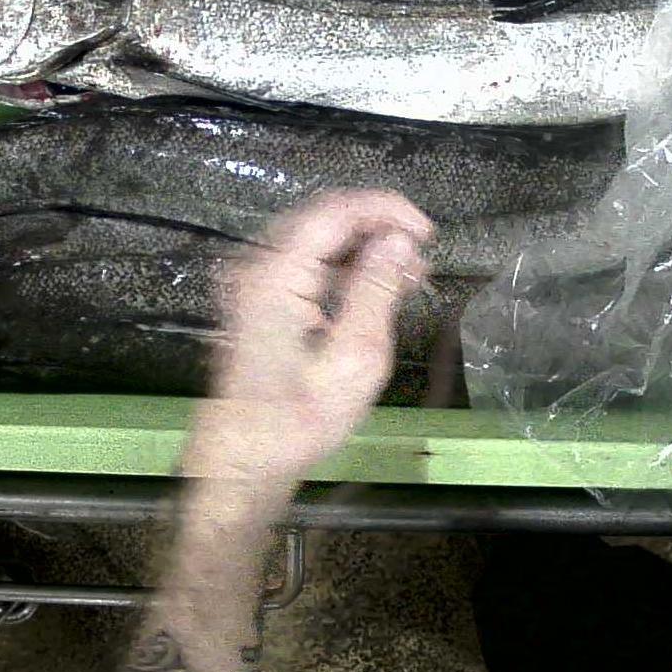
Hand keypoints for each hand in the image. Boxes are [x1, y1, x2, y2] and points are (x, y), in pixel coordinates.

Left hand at [185, 190, 433, 487]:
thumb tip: (398, 240)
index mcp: (275, 275)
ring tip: (409, 274)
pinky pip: (303, 263)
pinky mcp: (256, 300)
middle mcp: (256, 266)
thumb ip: (375, 290)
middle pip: (323, 218)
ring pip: (315, 239)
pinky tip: (376, 288)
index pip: (335, 212)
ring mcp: (252, 282)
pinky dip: (341, 267)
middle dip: (377, 227)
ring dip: (362, 247)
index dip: (386, 210)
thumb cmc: (299, 421)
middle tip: (421, 255)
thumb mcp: (353, 359)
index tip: (427, 232)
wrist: (243, 461)